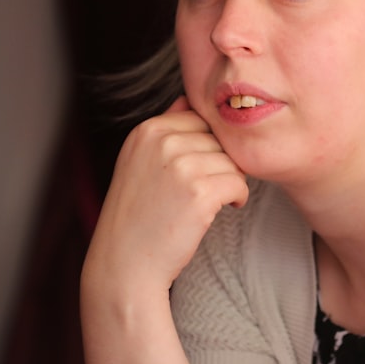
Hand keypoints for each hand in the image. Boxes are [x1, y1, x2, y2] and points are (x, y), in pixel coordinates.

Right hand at [84, 96, 248, 293]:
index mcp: (147, 130)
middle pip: (219, 139)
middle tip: (203, 191)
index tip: (196, 171)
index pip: (201, 120)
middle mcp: (162, 141)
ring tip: (206, 203)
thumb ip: (165, 128)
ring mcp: (180, 165)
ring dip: (228, 182)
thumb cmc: (138, 215)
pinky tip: (221, 210)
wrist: (125, 264)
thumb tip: (188, 99)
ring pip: (232, 161)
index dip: (207, 147)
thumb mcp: (139, 161)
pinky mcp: (199, 191)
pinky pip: (240, 183)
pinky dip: (237, 198)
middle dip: (219, 164)